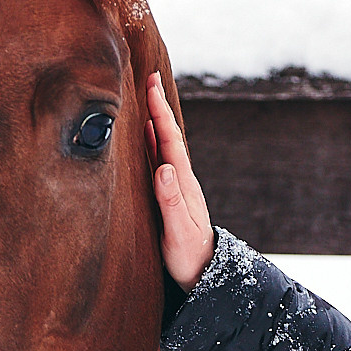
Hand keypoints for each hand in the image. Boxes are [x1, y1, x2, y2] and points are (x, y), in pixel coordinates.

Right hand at [147, 72, 212, 290]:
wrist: (204, 273)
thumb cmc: (189, 256)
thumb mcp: (177, 231)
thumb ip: (170, 200)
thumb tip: (163, 169)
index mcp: (182, 183)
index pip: (170, 140)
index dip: (160, 111)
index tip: (151, 84)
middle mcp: (180, 179)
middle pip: (168, 135)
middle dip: (158, 106)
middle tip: (149, 77)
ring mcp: (176, 185)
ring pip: (164, 144)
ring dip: (155, 119)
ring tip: (146, 97)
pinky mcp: (169, 194)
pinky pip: (159, 158)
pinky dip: (152, 141)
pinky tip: (146, 134)